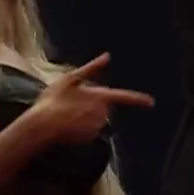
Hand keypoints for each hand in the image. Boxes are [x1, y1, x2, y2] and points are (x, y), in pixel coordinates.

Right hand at [28, 53, 154, 144]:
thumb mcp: (70, 79)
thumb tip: (107, 56)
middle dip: (92, 106)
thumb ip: (91, 69)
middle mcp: (103, 113)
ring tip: (67, 114)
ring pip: (96, 120)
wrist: (42, 125)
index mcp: (100, 97)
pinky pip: (89, 131)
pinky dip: (81, 129)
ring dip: (85, 117)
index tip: (151, 102)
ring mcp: (97, 127)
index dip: (138, 99)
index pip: (124, 97)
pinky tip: (68, 126)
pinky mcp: (90, 138)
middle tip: (71, 104)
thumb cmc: (53, 100)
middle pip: (104, 108)